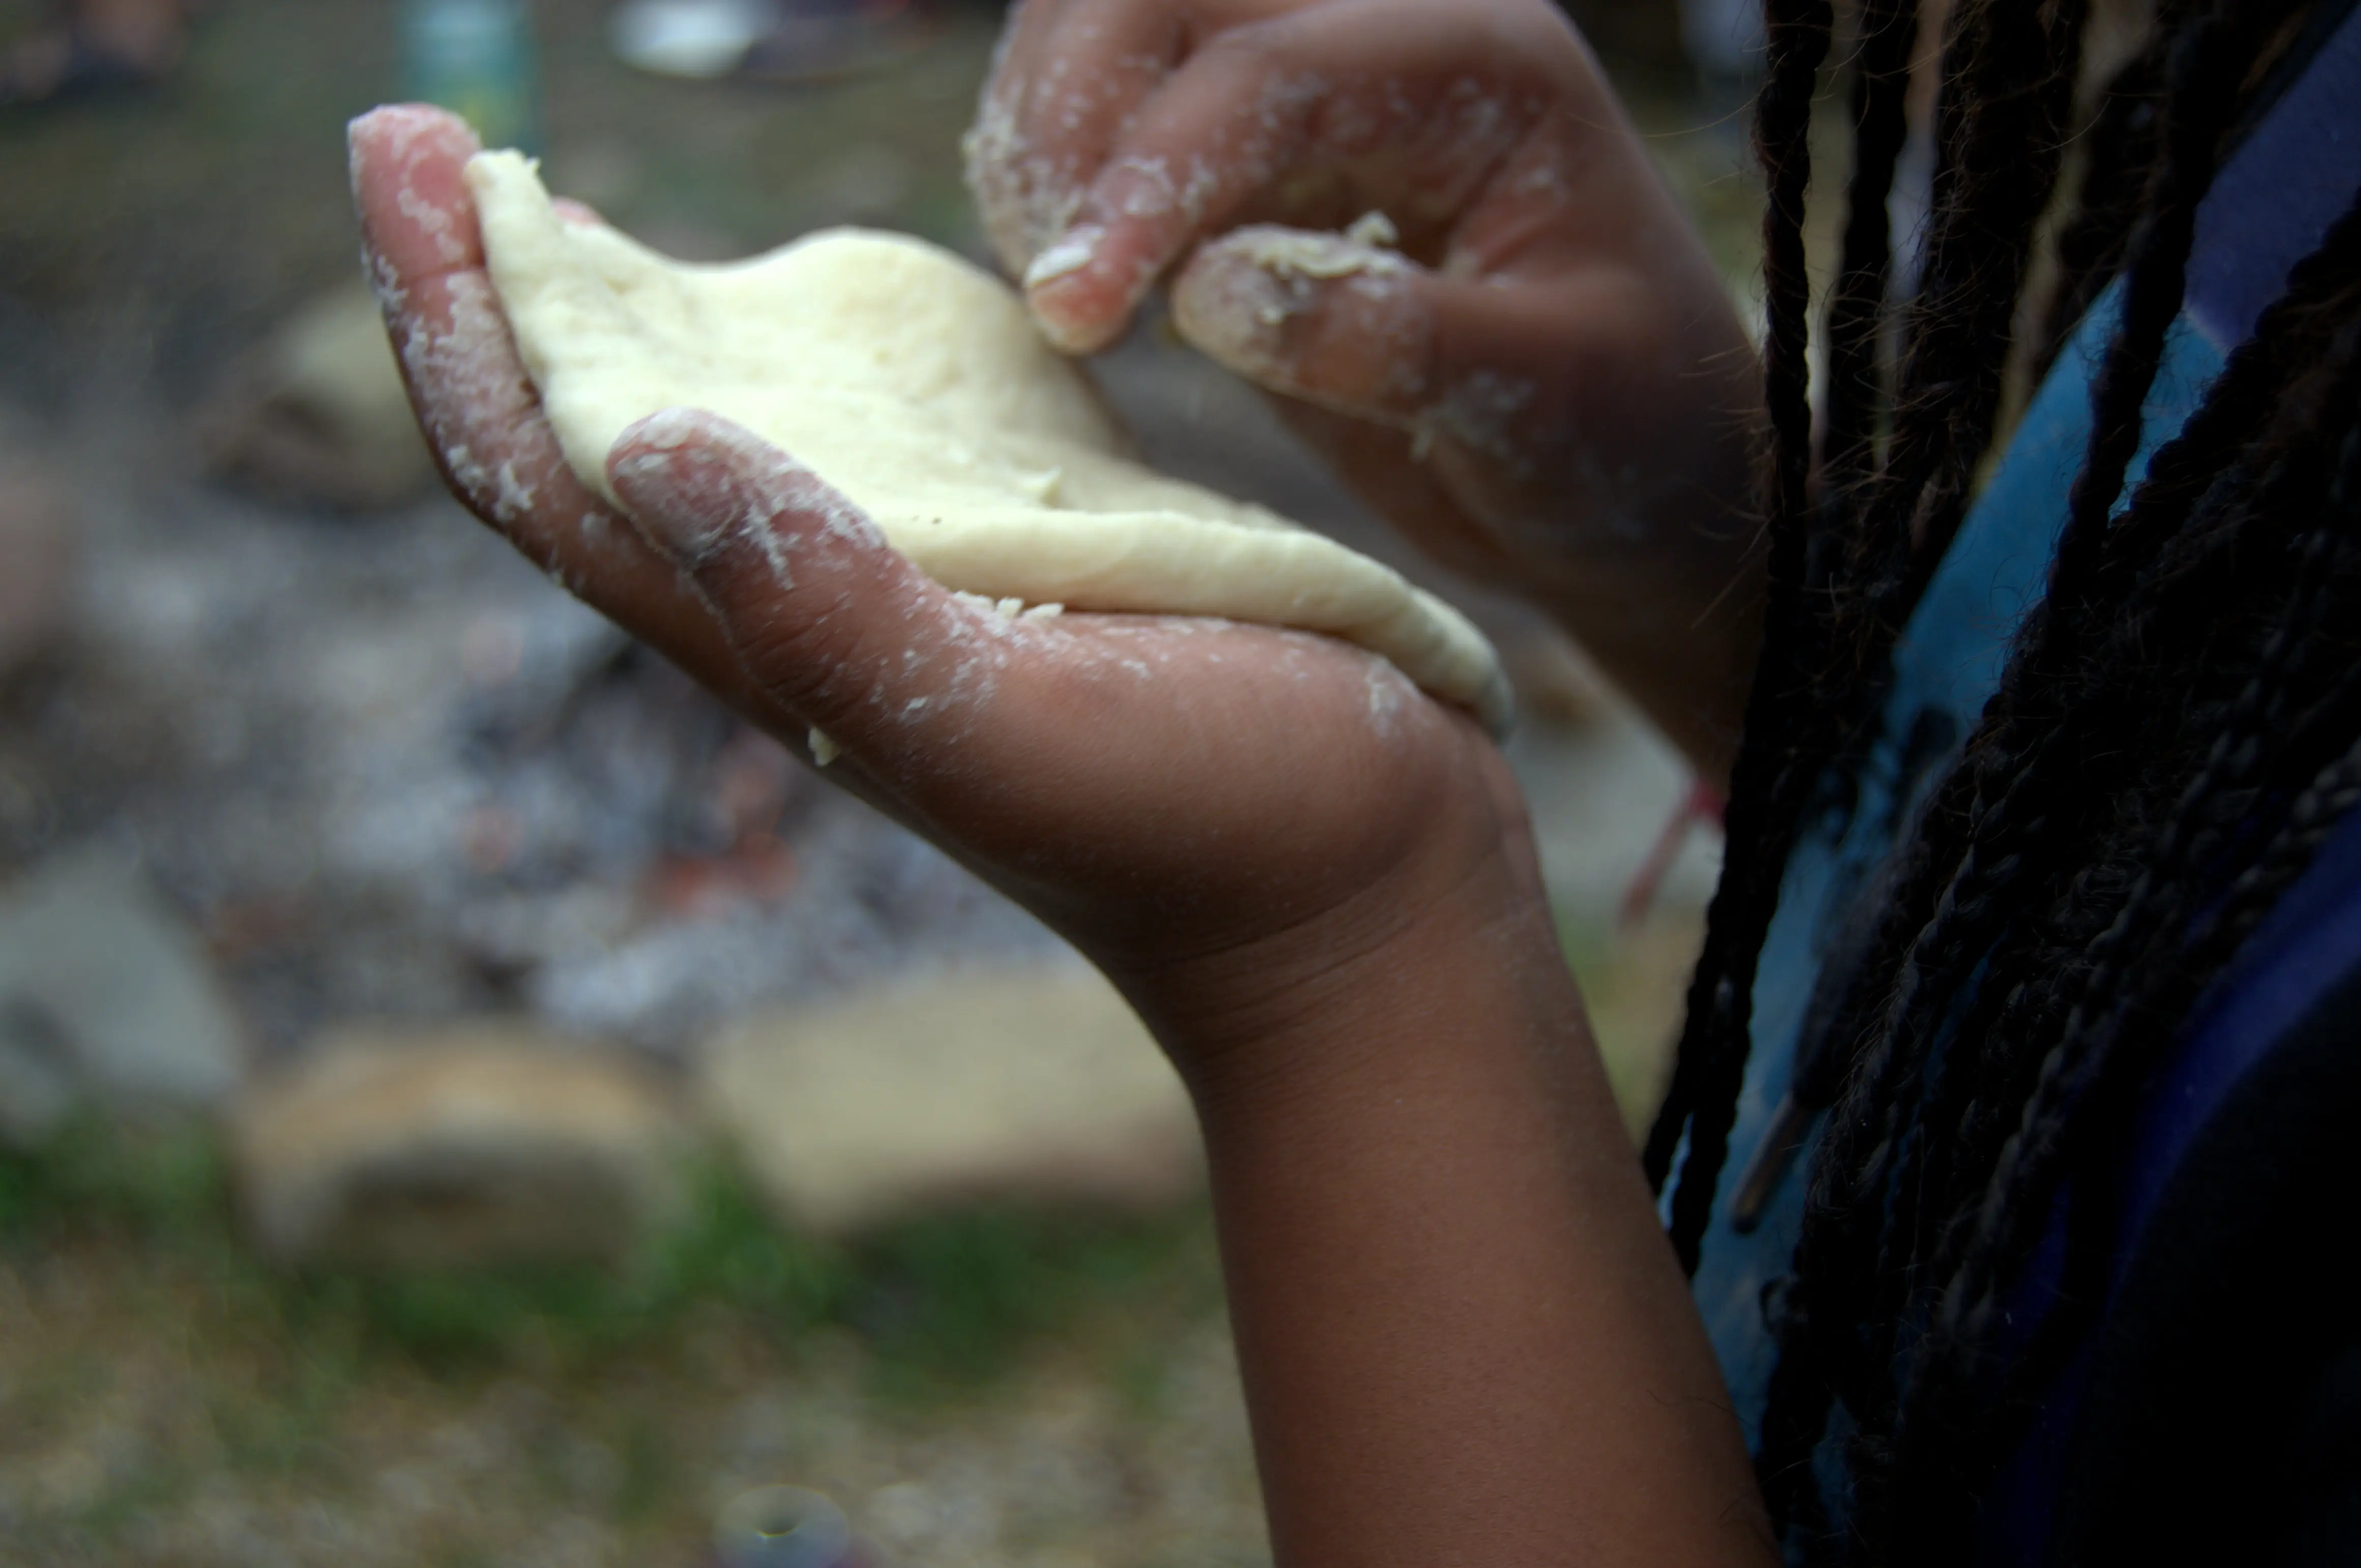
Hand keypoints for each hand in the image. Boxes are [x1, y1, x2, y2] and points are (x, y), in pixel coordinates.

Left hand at [348, 104, 1542, 1080]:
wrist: (1358, 896)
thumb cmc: (1216, 829)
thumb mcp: (1021, 728)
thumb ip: (837, 613)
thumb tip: (646, 443)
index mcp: (784, 646)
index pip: (551, 479)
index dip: (455, 326)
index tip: (407, 157)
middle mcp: (816, 608)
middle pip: (595, 442)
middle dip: (495, 296)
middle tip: (425, 135)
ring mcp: (911, 582)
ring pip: (711, 431)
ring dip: (617, 314)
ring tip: (548, 196)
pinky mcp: (1014, 557)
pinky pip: (857, 433)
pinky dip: (785, 346)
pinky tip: (790, 289)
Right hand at [969, 0, 1765, 775]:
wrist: (1639, 475)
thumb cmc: (1625, 432)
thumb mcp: (1546, 402)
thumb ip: (1395, 342)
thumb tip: (1211, 294)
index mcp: (1481, 71)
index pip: (1270, 72)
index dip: (1150, 179)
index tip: (1079, 313)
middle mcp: (1392, 40)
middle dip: (1076, 118)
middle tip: (1062, 286)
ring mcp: (1322, 85)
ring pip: (1121, 22)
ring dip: (1053, 134)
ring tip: (1072, 288)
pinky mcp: (1268, 157)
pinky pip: (1127, 106)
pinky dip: (1069, 173)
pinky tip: (1086, 279)